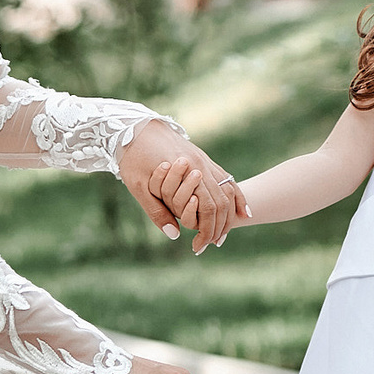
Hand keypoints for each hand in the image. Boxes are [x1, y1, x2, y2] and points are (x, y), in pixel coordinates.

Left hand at [118, 125, 240, 251]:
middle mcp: (202, 165)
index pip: (208, 209)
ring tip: (224, 234)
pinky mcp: (204, 158)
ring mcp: (205, 160)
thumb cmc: (133, 157)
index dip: (206, 231)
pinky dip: (235, 196)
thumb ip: (156, 211)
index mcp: (187, 172)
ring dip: (229, 214)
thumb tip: (175, 235)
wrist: (135, 127)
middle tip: (212, 244)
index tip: (199, 247)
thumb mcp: (138, 187)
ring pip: (228, 191)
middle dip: (219, 227)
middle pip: (222, 202)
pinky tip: (241, 211)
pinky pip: (226, 179)